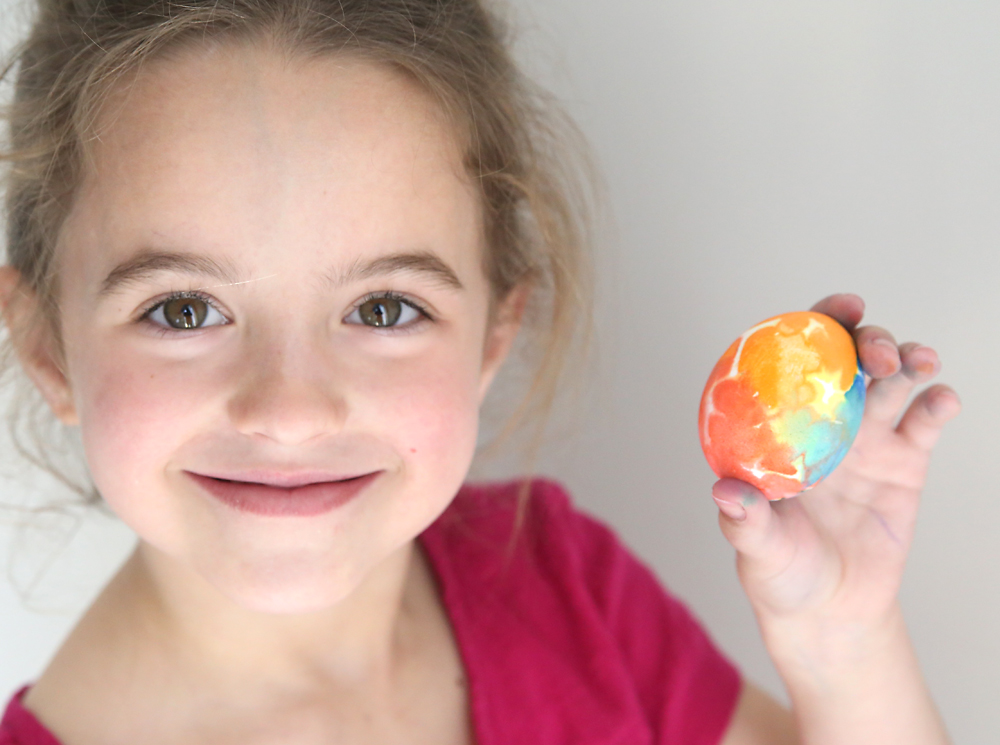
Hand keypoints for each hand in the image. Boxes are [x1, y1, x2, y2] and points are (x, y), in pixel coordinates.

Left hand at [711, 293, 960, 639]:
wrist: (831, 610)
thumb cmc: (780, 572)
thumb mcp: (757, 548)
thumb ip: (746, 521)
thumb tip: (725, 491)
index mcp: (782, 427)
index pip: (794, 361)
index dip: (815, 325)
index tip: (839, 309)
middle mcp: (824, 422)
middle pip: (849, 360)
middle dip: (867, 341)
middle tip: (877, 355)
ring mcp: (867, 440)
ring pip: (891, 381)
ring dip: (907, 359)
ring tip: (916, 364)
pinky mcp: (906, 464)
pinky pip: (924, 423)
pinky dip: (936, 403)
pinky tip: (940, 399)